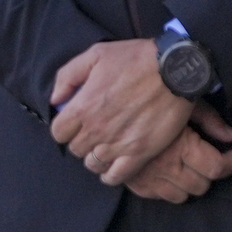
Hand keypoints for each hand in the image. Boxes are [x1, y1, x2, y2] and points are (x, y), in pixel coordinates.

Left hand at [49, 38, 196, 187]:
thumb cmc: (136, 58)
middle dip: (81, 141)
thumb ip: (68, 77)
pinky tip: (113, 166)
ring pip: (92, 164)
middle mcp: (96, 129)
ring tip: (104, 148)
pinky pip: (115, 176)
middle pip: (75, 149)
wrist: (176, 70)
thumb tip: (55, 100)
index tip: (74, 124)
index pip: (58, 133)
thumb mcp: (95, 55)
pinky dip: (110, 175)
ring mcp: (117, 143)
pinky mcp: (139, 153)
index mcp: (83, 107)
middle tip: (93, 133)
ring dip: (95, 157)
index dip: (64, 129)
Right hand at [123, 105, 231, 201]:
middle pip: (201, 186)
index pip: (216, 168)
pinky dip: (166, 189)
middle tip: (210, 160)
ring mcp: (148, 178)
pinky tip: (167, 173)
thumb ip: (210, 120)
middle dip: (210, 174)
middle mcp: (166, 166)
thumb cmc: (152, 98)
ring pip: (180, 196)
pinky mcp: (133, 183)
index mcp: (181, 146)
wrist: (106, 105)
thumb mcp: (185, 101)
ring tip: (189, 168)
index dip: (231, 164)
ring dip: (189, 185)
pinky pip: (158, 197)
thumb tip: (231, 136)